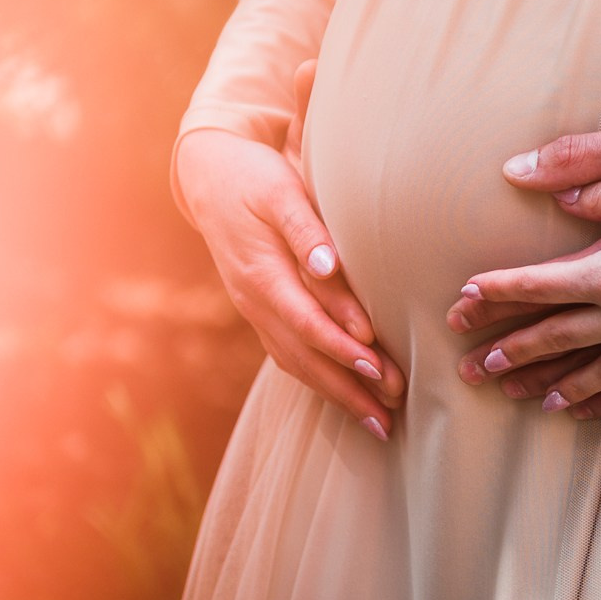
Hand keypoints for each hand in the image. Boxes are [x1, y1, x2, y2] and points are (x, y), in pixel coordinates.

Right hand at [178, 62, 404, 439]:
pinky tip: (346, 397)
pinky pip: (290, 356)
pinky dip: (320, 380)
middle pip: (304, 357)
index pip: (307, 323)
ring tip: (378, 422)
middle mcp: (256, 302)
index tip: (379, 370)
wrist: (211, 177)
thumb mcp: (280, 192)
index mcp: (262, 274)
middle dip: (347, 390)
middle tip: (390, 417)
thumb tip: (328, 266)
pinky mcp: (261, 312)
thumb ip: (306, 230)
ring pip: (297, 364)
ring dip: (338, 396)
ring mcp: (256, 311)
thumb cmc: (256, 179)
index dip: (342, 349)